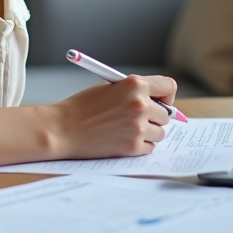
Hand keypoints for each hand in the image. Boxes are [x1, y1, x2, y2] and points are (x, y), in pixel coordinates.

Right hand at [50, 75, 176, 158]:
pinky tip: (122, 139)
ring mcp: (137, 127)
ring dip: (148, 133)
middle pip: (166, 114)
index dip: (166, 95)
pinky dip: (140, 146)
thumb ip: (134, 92)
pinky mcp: (133, 146)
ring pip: (160, 133)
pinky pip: (150, 147)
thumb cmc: (82, 107)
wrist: (62, 128)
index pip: (169, 86)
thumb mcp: (110, 87)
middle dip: (154, 117)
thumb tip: (159, 104)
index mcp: (135, 84)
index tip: (160, 101)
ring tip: (127, 129)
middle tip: (136, 119)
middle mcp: (140, 104)